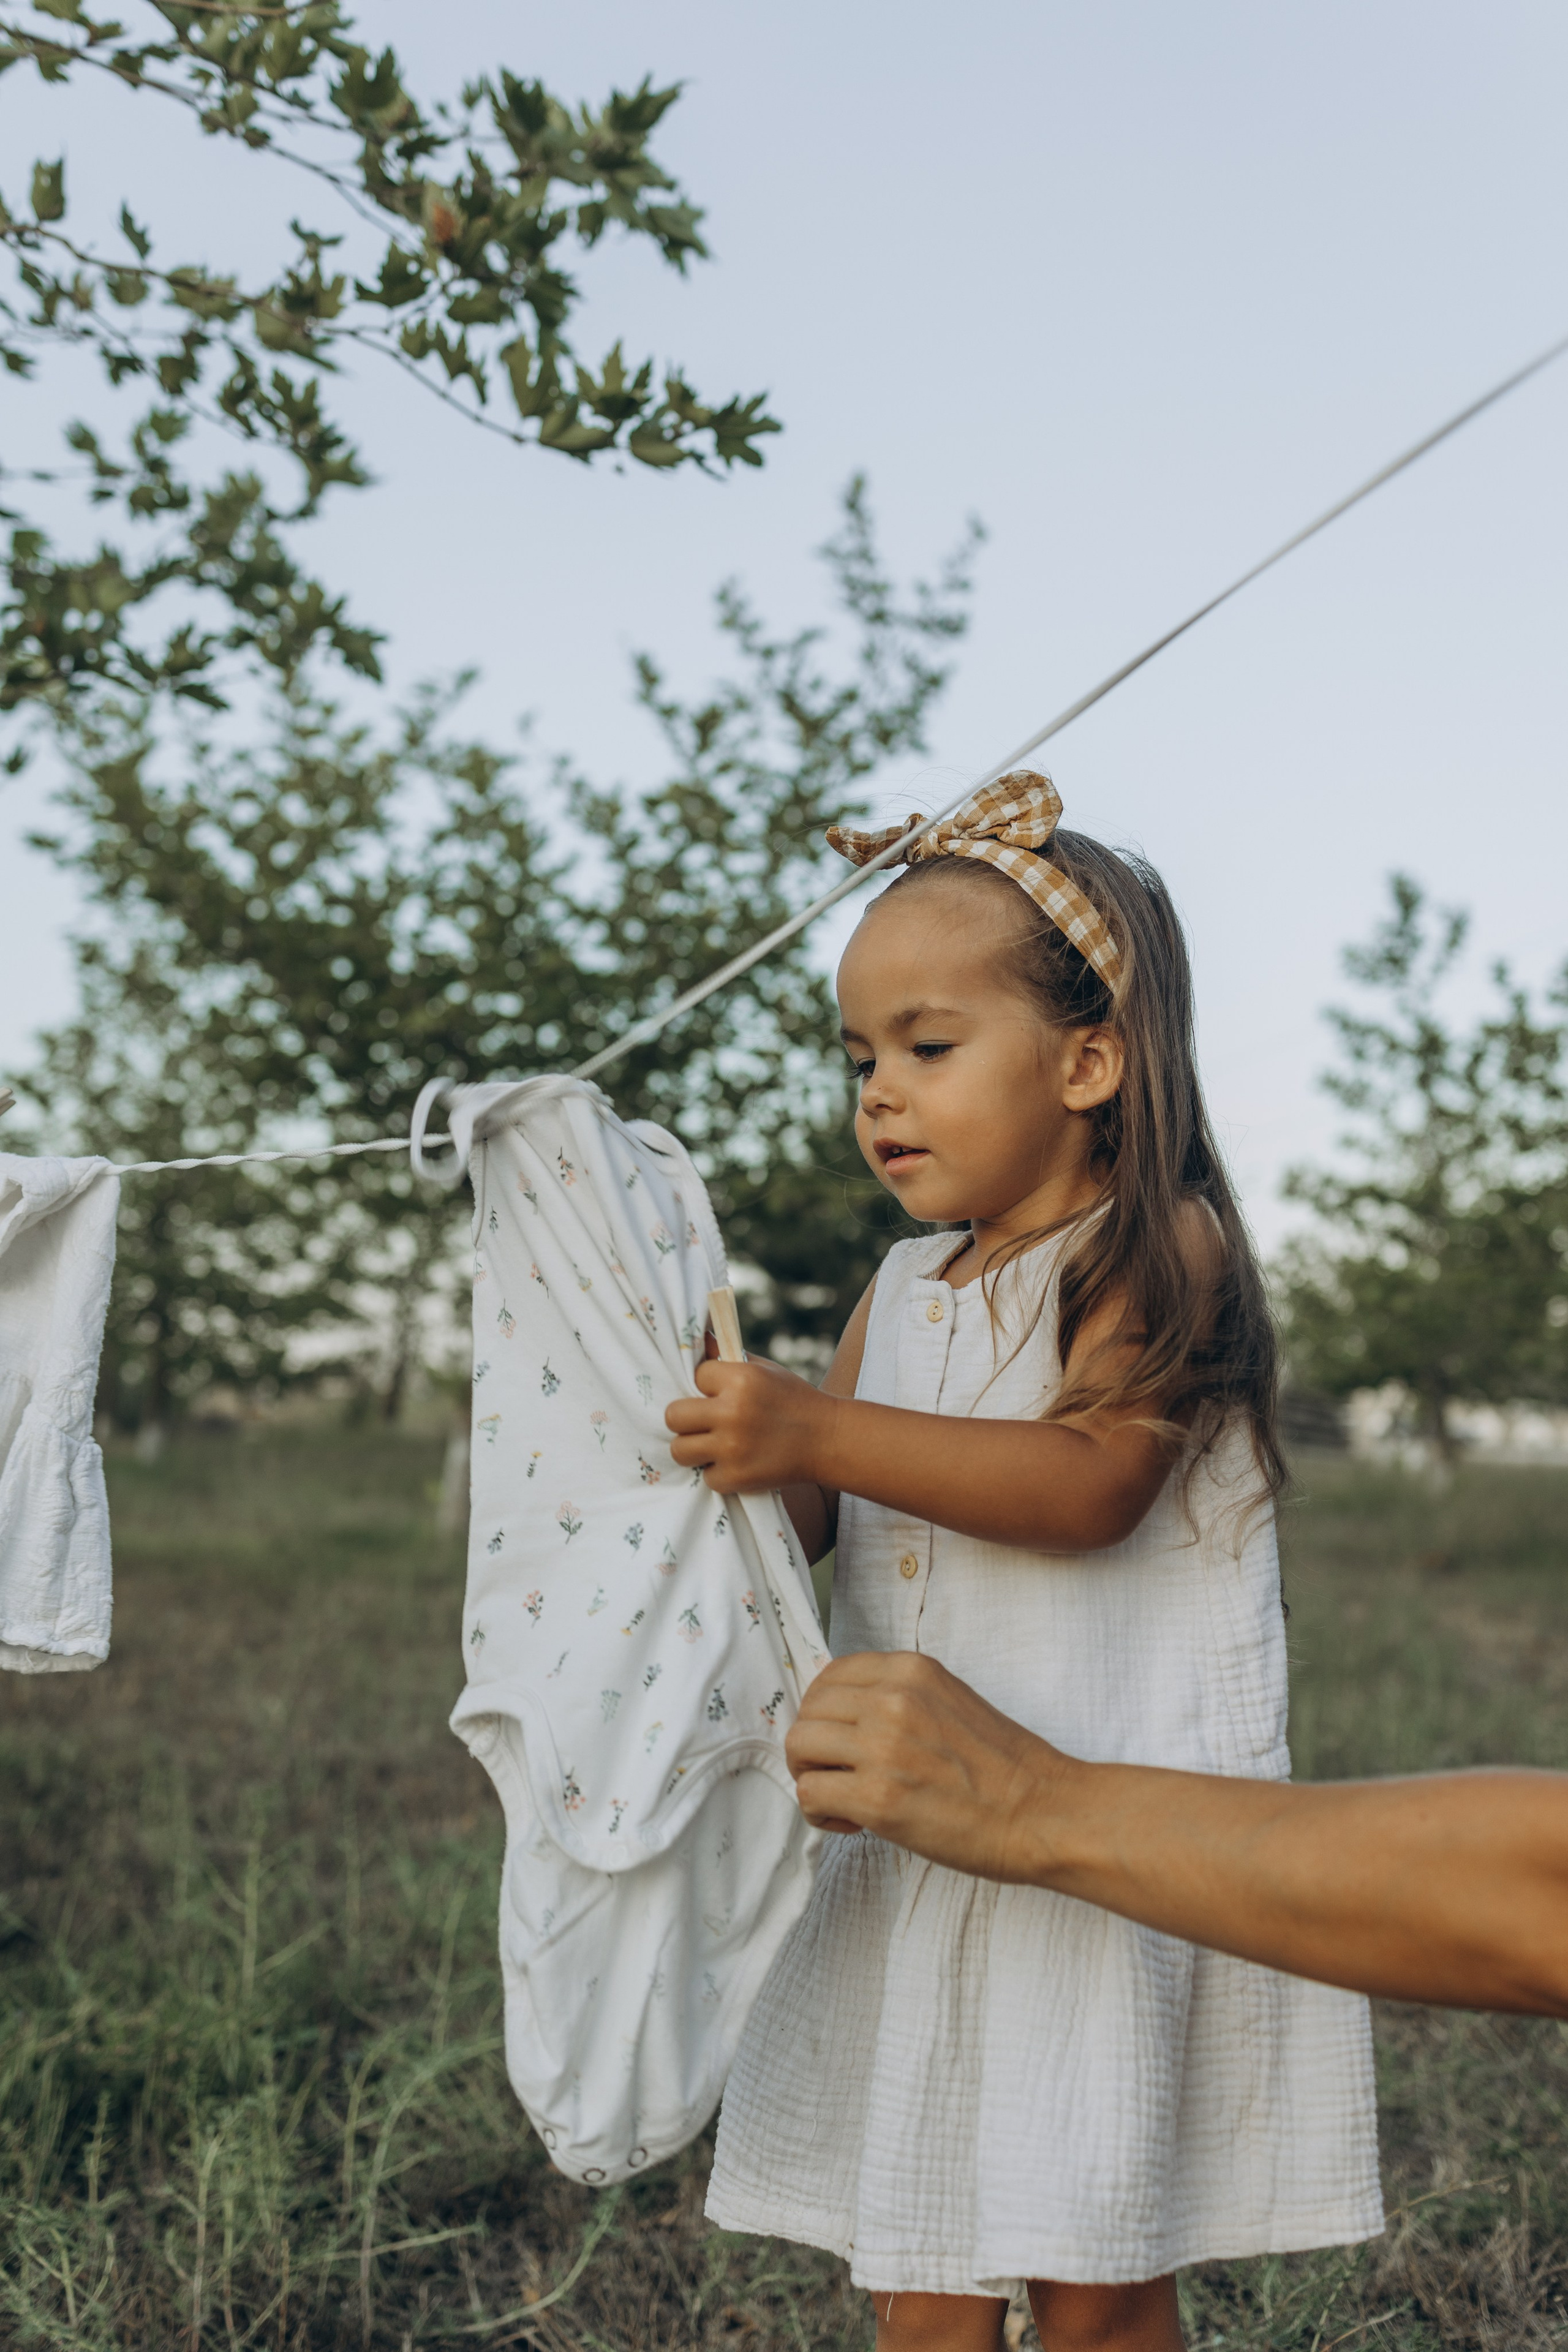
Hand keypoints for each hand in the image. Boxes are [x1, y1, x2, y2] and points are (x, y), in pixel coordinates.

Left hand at [665, 1355, 836, 1492]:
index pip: (696, 1376)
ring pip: (680, 1450)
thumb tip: (697, 1337)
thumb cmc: (793, 1400)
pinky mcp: (736, 1477)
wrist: (829, 1440)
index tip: (721, 1393)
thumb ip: (727, 1357)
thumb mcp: (765, 1369)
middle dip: (686, 1418)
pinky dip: (719, 1473)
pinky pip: (706, 1477)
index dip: (706, 1385)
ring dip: (694, 1448)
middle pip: (674, 1415)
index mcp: (740, 1379)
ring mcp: (733, 1448)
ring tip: (713, 1444)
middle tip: (703, 1421)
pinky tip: (737, 1462)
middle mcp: (733, 1412)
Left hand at [784, 1650, 1076, 1880]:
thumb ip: (899, 1698)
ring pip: (799, 1746)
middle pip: (808, 1709)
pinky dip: (820, 1811)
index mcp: (910, 1670)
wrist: (1042, 1813)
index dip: (827, 1712)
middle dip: (814, 1745)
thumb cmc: (1003, 1768)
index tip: (843, 1739)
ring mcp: (882, 1746)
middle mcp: (892, 1698)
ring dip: (811, 1775)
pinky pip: (810, 1792)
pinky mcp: (877, 1798)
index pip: (830, 1676)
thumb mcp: (949, 1702)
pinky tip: (852, 1822)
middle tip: (840, 1773)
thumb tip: (845, 1716)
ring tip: (844, 1798)